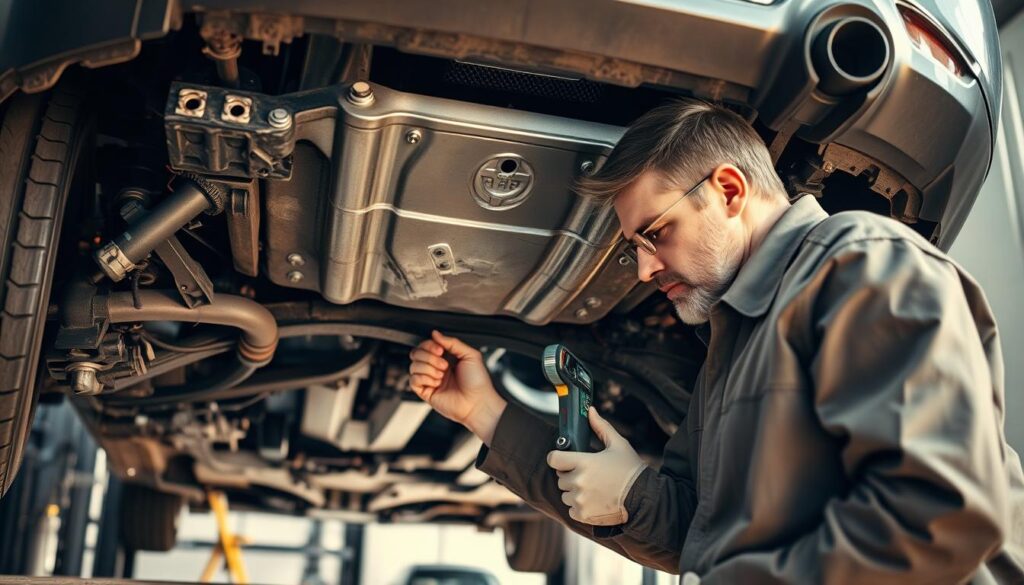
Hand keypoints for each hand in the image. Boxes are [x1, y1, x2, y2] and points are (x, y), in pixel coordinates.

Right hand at [408, 330, 505, 443]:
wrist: (478, 402)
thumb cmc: (478, 382)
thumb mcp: (470, 355)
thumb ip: (452, 342)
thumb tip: (435, 333)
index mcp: (446, 357)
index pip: (426, 345)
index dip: (429, 345)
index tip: (440, 350)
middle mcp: (436, 367)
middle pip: (416, 353)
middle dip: (429, 357)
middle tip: (444, 364)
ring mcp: (430, 380)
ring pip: (413, 366)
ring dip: (429, 368)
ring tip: (442, 375)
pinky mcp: (426, 392)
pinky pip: (413, 380)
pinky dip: (424, 379)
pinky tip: (436, 383)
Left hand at [547, 407, 646, 525]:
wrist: (644, 499)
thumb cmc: (631, 470)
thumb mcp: (618, 444)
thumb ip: (601, 427)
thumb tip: (590, 411)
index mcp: (584, 462)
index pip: (553, 459)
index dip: (558, 458)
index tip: (565, 460)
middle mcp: (578, 481)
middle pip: (560, 477)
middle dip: (571, 475)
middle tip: (588, 476)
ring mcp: (580, 499)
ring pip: (565, 494)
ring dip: (574, 492)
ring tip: (593, 490)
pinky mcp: (583, 514)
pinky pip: (571, 510)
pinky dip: (579, 508)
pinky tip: (594, 502)